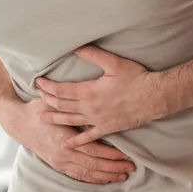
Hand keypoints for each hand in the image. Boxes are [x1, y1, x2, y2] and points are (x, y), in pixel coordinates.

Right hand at [1, 98, 135, 183]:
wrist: (19, 124)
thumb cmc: (37, 109)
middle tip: (131, 166)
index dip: (110, 154)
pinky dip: (93, 178)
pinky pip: (78, 176)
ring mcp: (59, 161)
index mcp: (63, 137)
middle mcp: (62, 153)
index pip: (92, 150)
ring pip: (87, 173)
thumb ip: (69, 101)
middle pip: (93, 164)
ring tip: (123, 174)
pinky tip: (105, 179)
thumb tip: (88, 91)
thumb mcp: (53, 103)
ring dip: (106, 175)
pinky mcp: (57, 165)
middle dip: (114, 167)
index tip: (126, 154)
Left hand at [35, 45, 162, 148]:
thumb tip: (75, 47)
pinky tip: (64, 144)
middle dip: (48, 99)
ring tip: (42, 117)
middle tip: (38, 95)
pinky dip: (75, 141)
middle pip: (62, 105)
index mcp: (88, 91)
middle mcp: (89, 108)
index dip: (47, 86)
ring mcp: (97, 120)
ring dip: (55, 118)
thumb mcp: (113, 62)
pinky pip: (88, 137)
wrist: (154, 97)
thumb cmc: (136, 77)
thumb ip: (92, 54)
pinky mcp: (106, 128)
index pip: (60, 90)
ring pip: (70, 120)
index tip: (38, 82)